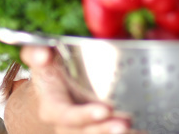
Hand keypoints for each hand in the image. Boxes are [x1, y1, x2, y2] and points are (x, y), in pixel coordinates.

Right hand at [4, 45, 130, 133]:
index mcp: (52, 107)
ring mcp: (84, 129)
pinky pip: (109, 133)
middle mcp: (68, 124)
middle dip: (104, 129)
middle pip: (86, 132)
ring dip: (115, 132)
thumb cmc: (48, 70)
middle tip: (124, 124)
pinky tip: (142, 128)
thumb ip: (35, 52)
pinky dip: (128, 133)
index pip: (66, 115)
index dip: (83, 116)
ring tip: (132, 125)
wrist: (53, 87)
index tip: (104, 110)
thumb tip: (43, 54)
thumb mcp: (38, 58)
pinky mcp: (98, 128)